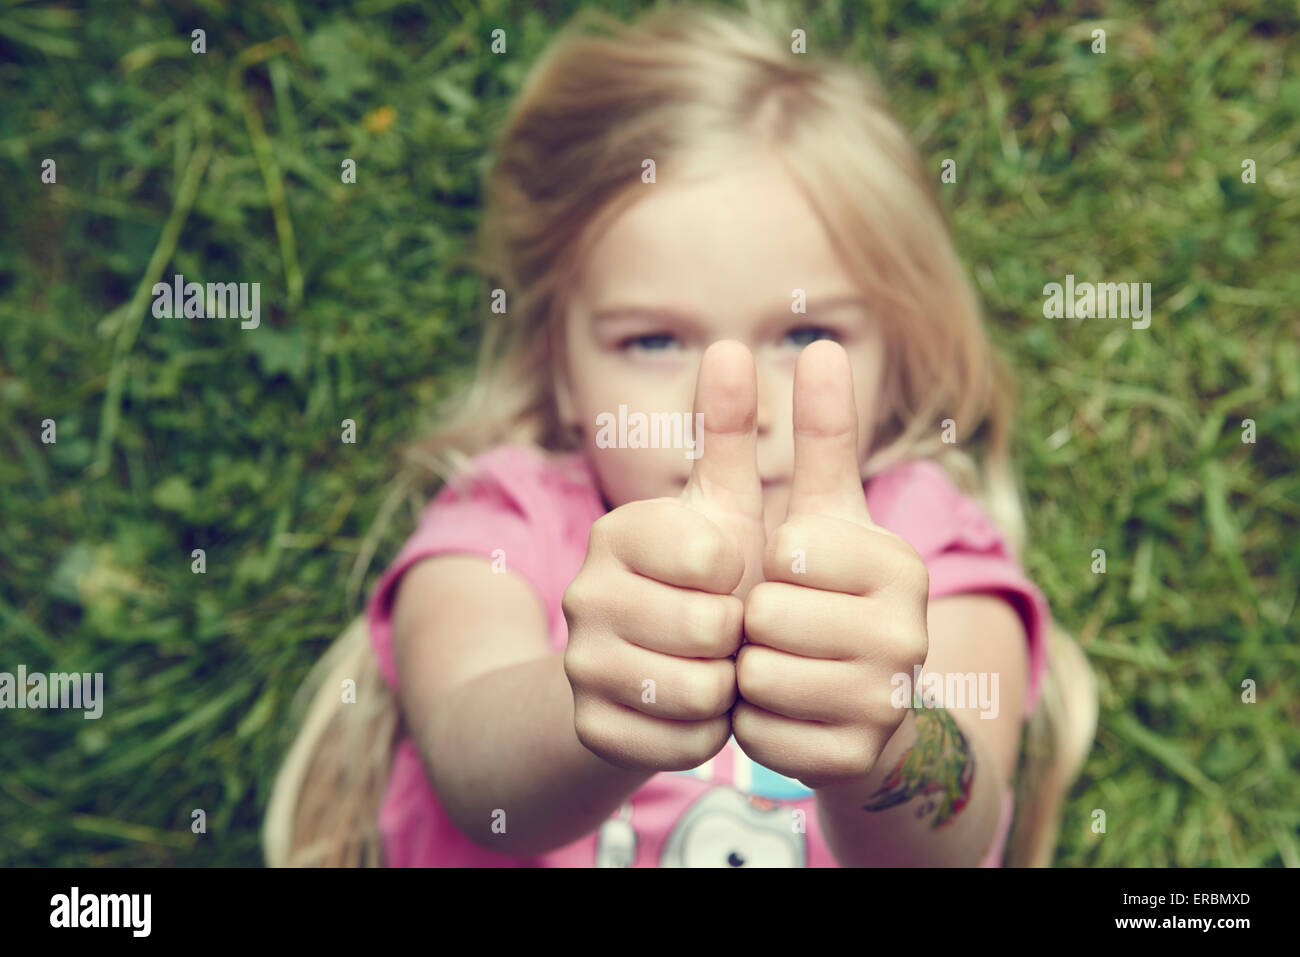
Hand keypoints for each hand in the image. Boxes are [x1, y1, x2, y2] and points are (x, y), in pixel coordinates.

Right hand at [562, 341, 763, 772]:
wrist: (647, 669)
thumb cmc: (702, 579)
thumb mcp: (720, 506)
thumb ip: (726, 430)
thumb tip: (727, 342)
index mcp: (617, 532)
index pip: (719, 557)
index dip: (744, 575)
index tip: (729, 574)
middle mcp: (584, 593)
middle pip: (711, 630)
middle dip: (739, 636)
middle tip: (726, 630)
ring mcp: (579, 664)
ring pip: (699, 692)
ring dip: (727, 686)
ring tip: (713, 667)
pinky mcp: (589, 727)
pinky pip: (683, 743)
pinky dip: (706, 732)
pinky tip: (694, 707)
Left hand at [731, 340, 930, 789]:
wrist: (857, 701)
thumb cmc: (826, 590)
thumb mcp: (821, 511)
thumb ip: (819, 433)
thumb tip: (822, 340)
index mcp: (900, 563)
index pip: (786, 546)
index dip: (769, 558)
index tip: (795, 570)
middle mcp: (909, 633)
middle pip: (765, 614)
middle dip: (752, 618)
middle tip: (783, 624)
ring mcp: (886, 702)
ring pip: (758, 674)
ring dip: (748, 668)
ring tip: (782, 662)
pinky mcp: (853, 757)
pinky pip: (759, 730)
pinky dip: (754, 719)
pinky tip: (785, 708)